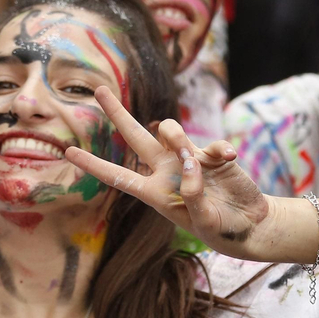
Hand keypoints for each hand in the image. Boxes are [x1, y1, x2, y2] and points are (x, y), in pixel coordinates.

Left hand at [64, 86, 274, 256]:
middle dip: (117, 113)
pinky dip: (218, 148)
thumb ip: (195, 195)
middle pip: (136, 136)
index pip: (119, 176)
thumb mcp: (204, 221)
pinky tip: (230, 158)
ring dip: (177, 137)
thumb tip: (192, 164)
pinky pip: (209, 141)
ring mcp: (188, 158)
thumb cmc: (221, 228)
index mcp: (155, 193)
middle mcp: (167, 171)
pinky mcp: (211, 154)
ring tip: (196, 161)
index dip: (94, 165)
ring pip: (169, 130)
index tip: (69, 153)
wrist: (249, 223)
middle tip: (98, 89)